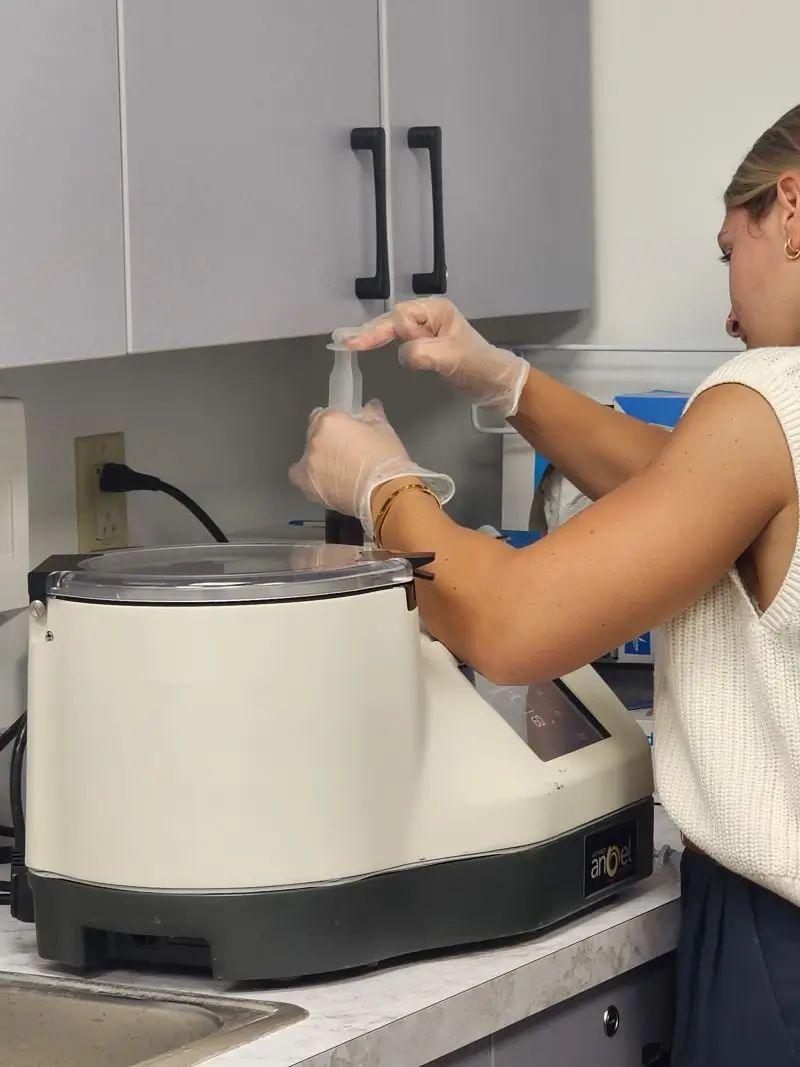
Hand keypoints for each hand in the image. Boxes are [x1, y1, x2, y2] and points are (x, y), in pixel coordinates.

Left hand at [289, 400, 454, 534]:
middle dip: (328, 442)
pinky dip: (310, 479)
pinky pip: (301, 478)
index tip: (343, 430)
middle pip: (315, 436)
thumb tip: (371, 407)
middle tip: (347, 453)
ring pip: (308, 457)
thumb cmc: (386, 460)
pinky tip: (326, 484)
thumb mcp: (384, 431)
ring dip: (320, 461)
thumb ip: (373, 415)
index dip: (334, 423)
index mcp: (330, 421)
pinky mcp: (308, 486)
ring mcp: (309, 464)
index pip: (322, 414)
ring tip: (340, 472)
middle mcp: (315, 440)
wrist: (385, 494)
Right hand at [333, 298, 529, 417]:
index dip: (389, 330)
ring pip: (392, 328)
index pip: (403, 314)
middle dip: (371, 330)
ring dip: (373, 336)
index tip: (376, 346)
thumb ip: (423, 352)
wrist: (494, 382)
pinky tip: (365, 346)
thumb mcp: (451, 358)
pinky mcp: (425, 343)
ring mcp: (427, 329)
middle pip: (392, 319)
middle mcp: (429, 315)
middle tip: (343, 341)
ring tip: (348, 343)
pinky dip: (381, 342)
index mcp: (437, 311)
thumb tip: (402, 353)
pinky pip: (398, 339)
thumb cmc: (476, 367)